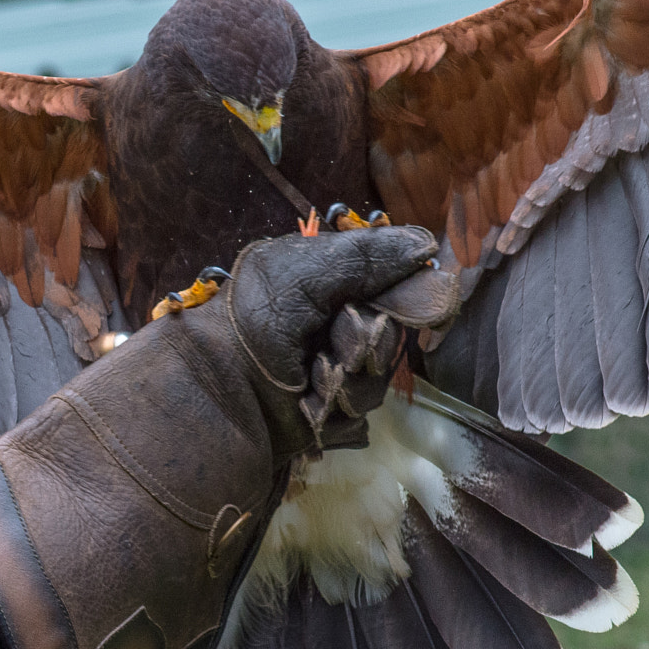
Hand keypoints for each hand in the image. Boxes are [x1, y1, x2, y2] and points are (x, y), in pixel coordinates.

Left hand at [158, 225, 454, 459]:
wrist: (221, 383)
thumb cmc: (256, 313)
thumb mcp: (308, 269)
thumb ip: (367, 255)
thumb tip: (427, 244)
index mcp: (331, 277)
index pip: (395, 276)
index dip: (410, 286)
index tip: (424, 290)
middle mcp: (339, 317)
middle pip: (396, 325)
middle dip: (367, 333)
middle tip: (336, 334)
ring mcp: (338, 362)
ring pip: (383, 367)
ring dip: (352, 368)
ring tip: (314, 369)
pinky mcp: (333, 404)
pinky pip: (365, 402)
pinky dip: (339, 398)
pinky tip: (310, 397)